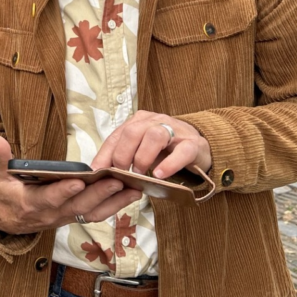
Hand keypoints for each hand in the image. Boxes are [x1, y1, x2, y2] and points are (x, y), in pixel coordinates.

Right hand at [0, 135, 141, 234]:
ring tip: (134, 187)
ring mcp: (66, 217)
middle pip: (79, 206)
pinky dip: (115, 205)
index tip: (78, 181)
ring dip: (114, 202)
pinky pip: (97, 213)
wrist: (8, 222)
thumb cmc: (5, 195)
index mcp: (32, 203)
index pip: (50, 198)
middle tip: (116, 180)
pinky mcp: (75, 216)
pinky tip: (131, 193)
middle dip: (99, 194)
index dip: (64, 191)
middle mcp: (53, 214)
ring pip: (93, 212)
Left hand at [91, 110, 211, 178]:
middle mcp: (155, 121)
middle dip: (123, 155)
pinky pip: (181, 151)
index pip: (117, 135)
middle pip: (132, 132)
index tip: (98, 172)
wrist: (199, 147)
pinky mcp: (193, 144)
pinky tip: (159, 175)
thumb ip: (122, 157)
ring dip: (142, 158)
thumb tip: (99, 171)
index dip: (105, 154)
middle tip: (122, 174)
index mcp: (139, 121)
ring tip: (140, 174)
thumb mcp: (141, 151)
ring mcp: (175, 130)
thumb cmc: (165, 150)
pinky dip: (169, 164)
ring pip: (154, 136)